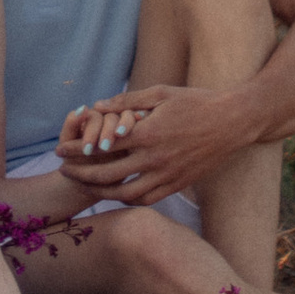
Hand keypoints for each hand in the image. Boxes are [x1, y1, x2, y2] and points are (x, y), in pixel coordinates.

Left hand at [56, 83, 254, 204]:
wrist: (233, 122)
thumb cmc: (196, 101)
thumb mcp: (160, 93)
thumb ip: (127, 102)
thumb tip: (97, 104)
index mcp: (148, 133)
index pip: (101, 146)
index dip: (77, 150)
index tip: (61, 150)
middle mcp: (155, 158)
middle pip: (108, 175)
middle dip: (81, 174)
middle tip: (64, 171)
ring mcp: (168, 175)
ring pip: (125, 194)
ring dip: (101, 193)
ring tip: (85, 188)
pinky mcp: (178, 185)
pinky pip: (147, 199)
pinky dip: (128, 200)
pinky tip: (117, 195)